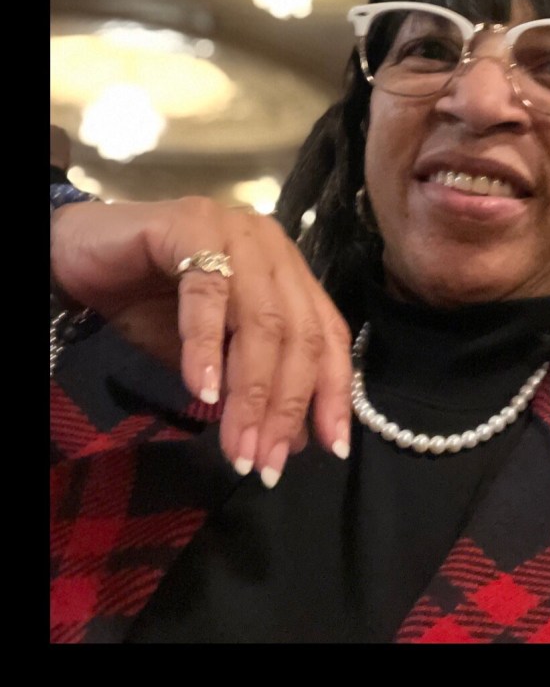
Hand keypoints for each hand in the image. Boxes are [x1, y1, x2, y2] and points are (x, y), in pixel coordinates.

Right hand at [50, 197, 352, 482]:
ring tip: (237, 444)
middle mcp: (273, 248)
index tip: (332, 448)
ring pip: (262, 320)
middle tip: (266, 461)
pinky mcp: (192, 225)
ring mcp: (235, 231)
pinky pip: (207, 293)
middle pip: (300, 333)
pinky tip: (200, 391)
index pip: (329, 334)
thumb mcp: (210, 360)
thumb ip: (251, 388)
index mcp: (288, 273)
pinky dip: (206, 347)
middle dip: (286, 406)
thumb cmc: (146, 305)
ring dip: (251, 391)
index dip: (334, 392)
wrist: (78, 257)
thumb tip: (294, 442)